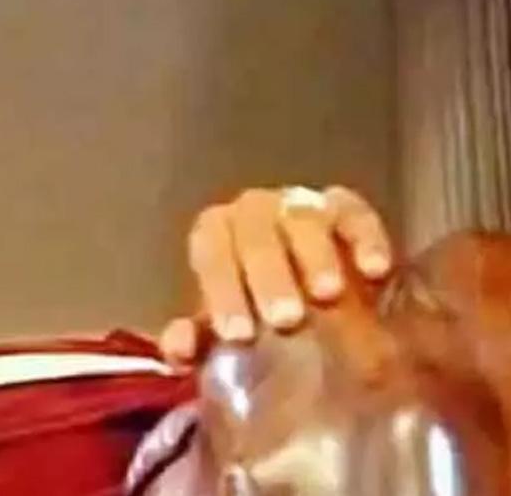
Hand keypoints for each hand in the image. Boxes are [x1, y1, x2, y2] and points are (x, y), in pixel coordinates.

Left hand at [160, 185, 392, 364]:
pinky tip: (376, 271)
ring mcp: (301, 204)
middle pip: (255, 233)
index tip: (239, 334)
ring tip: (328, 295)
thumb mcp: (226, 324)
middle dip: (268, 275)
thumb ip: (197, 338)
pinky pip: (356, 216)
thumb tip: (178, 349)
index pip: (210, 251)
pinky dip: (366, 239)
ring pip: (303, 218)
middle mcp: (254, 211)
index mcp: (216, 234)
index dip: (221, 290)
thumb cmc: (255, 308)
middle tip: (285, 319)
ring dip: (314, 255)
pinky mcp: (348, 209)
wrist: (313, 293)